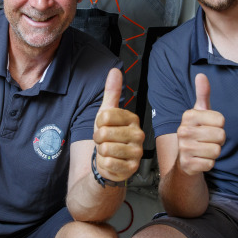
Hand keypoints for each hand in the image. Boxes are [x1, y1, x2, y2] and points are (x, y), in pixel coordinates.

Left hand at [93, 68, 144, 182]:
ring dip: (101, 152)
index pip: (105, 116)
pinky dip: (105, 164)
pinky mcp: (132, 167)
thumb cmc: (108, 136)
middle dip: (99, 139)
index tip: (104, 127)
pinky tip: (112, 162)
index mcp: (132, 119)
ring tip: (108, 151)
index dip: (98, 123)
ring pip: (105, 148)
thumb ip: (112, 92)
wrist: (108, 161)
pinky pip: (108, 162)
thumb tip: (115, 70)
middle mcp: (138, 134)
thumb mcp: (106, 113)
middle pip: (104, 133)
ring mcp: (137, 152)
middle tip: (105, 141)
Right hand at [176, 73, 224, 175]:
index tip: (209, 127)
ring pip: (217, 150)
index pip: (221, 120)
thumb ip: (203, 94)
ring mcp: (184, 149)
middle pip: (221, 135)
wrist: (184, 159)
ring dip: (213, 152)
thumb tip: (201, 75)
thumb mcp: (200, 112)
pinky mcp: (187, 164)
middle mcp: (183, 131)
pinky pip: (211, 164)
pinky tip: (200, 159)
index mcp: (188, 116)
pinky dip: (208, 163)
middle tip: (207, 140)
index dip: (219, 125)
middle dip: (218, 140)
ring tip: (203, 149)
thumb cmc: (196, 132)